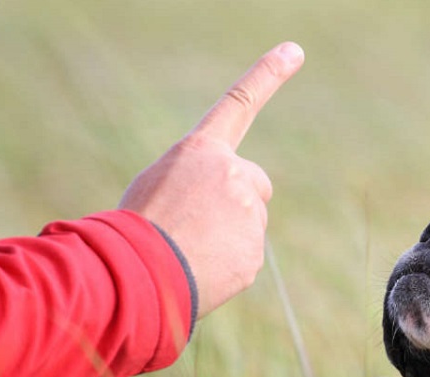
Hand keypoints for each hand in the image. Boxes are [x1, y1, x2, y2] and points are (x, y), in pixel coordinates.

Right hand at [121, 42, 304, 318]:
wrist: (135, 272)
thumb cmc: (135, 227)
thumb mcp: (155, 186)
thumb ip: (196, 182)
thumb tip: (218, 212)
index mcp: (201, 151)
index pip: (238, 104)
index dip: (268, 75)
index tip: (294, 51)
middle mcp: (232, 175)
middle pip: (255, 185)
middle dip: (239, 201)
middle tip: (200, 223)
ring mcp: (247, 215)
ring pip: (249, 225)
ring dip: (226, 237)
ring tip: (188, 249)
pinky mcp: (253, 252)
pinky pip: (244, 257)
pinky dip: (226, 265)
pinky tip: (198, 269)